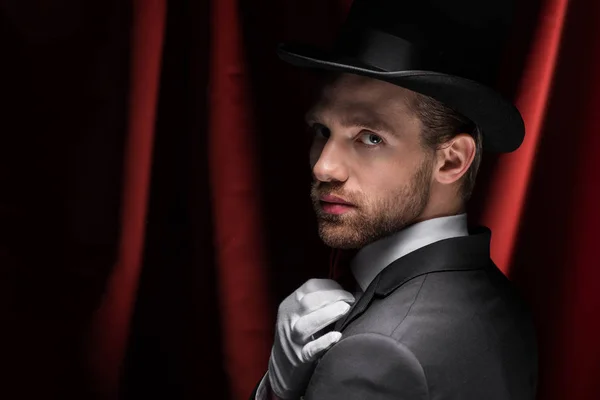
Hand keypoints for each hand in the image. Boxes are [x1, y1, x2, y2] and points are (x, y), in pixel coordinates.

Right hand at [268, 278, 354, 398]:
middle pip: (308, 303)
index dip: (330, 286)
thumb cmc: (298, 332)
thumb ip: (316, 301)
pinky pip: (311, 350)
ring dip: (327, 314)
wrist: (283, 363)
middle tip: (349, 299)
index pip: (309, 287)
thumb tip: (344, 291)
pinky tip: (336, 336)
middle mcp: (289, 320)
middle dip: (332, 297)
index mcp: (290, 304)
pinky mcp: (300, 357)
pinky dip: (323, 342)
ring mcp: (293, 339)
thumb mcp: (299, 312)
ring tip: (345, 309)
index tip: (345, 291)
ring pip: (306, 325)